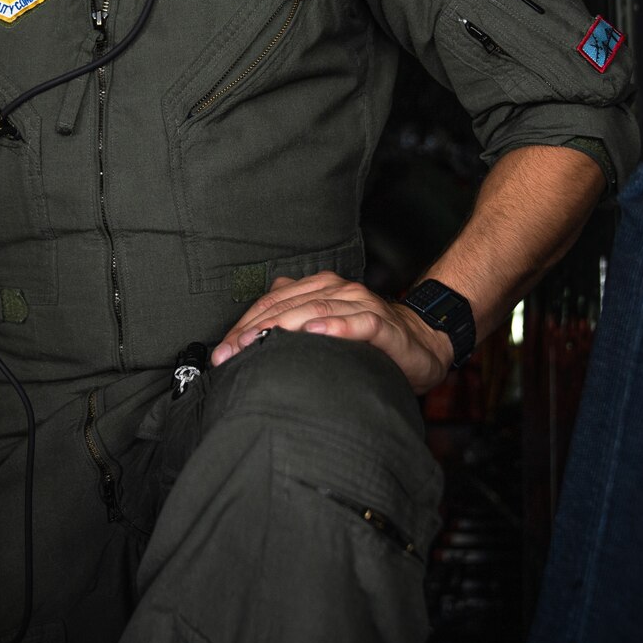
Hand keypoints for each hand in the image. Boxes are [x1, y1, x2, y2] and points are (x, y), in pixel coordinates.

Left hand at [210, 271, 454, 393]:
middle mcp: (338, 290)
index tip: (221, 352)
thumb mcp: (325, 327)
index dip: (244, 325)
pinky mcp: (384, 324)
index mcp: (319, 288)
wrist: (421, 344)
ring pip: (318, 310)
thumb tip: (251, 325)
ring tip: (261, 343)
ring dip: (287, 327)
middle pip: (288, 306)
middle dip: (255, 330)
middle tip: (231, 354)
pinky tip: (319, 334)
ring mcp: (361, 304)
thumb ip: (293, 316)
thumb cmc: (367, 341)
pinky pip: (360, 323)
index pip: (272, 302)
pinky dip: (339, 328)